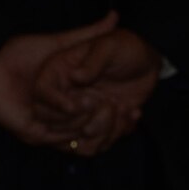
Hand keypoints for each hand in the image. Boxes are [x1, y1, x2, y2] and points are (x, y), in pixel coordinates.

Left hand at [0, 12, 118, 151]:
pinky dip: (78, 130)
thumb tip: (114, 16)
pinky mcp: (35, 135)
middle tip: (131, 111)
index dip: (119, 113)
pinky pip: (63, 140)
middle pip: (95, 128)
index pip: (98, 113)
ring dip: (101, 126)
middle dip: (115, 123)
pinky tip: (89, 116)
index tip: (136, 107)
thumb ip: (86, 35)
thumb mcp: (58, 43)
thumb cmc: (18, 52)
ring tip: (114, 109)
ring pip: (82, 136)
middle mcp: (58, 116)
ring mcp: (47, 127)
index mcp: (65, 98)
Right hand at [32, 26, 161, 156]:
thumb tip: (75, 77)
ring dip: (104, 131)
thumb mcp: (110, 46)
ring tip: (124, 109)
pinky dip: (117, 134)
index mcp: (59, 69)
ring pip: (78, 138)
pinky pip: (97, 143)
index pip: (42, 91)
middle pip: (56, 121)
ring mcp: (81, 111)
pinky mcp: (97, 122)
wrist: (147, 61)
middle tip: (110, 104)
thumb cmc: (124, 46)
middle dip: (87, 120)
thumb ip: (93, 61)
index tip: (83, 105)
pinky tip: (131, 114)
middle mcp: (65, 93)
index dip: (57, 104)